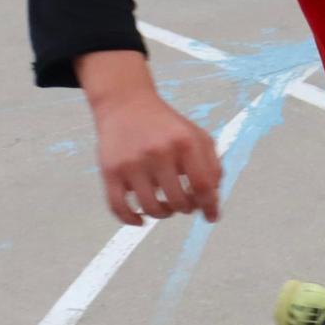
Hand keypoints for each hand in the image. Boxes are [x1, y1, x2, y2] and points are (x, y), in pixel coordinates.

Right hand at [92, 90, 221, 227]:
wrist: (126, 105)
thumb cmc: (166, 126)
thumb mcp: (197, 136)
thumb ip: (212, 164)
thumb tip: (214, 197)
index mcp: (185, 143)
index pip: (203, 185)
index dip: (210, 205)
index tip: (212, 217)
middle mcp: (158, 152)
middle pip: (179, 200)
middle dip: (186, 208)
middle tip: (185, 204)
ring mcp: (132, 163)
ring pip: (151, 208)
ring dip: (163, 214)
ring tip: (166, 206)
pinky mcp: (110, 171)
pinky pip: (119, 207)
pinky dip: (131, 219)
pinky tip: (141, 220)